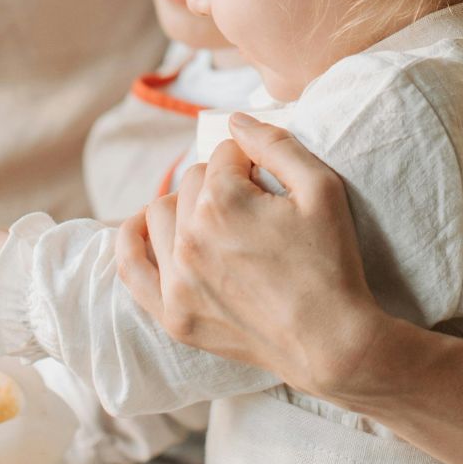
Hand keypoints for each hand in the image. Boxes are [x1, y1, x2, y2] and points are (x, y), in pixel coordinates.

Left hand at [115, 112, 386, 395]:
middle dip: (221, 182)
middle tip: (254, 206)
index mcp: (223, 203)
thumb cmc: (332, 264)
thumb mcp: (322, 188)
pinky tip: (143, 227)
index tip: (271, 182)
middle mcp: (189, 239)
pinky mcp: (172, 315)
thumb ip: (275, 143)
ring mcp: (176, 281)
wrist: (331, 343)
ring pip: (160, 214)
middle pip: (192, 180)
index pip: (224, 154)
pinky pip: (130, 268)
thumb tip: (235, 120)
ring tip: (215, 219)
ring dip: (185, 206)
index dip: (252, 161)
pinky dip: (130, 241)